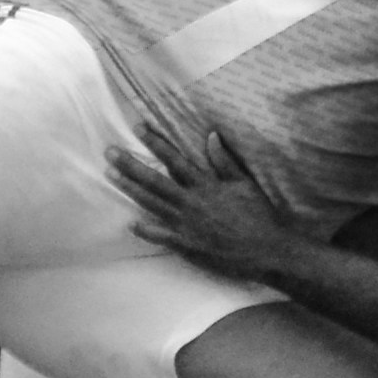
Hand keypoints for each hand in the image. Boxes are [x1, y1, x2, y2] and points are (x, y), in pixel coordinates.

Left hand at [105, 114, 292, 273]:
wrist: (268, 249)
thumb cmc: (258, 215)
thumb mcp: (244, 183)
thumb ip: (224, 160)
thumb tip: (211, 135)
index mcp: (206, 185)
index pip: (175, 159)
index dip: (155, 142)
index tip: (137, 128)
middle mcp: (192, 202)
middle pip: (155, 180)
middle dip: (130, 165)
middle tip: (109, 152)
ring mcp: (187, 224)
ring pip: (152, 203)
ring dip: (130, 189)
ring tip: (110, 175)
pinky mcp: (188, 245)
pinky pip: (161, 236)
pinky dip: (146, 230)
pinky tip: (130, 224)